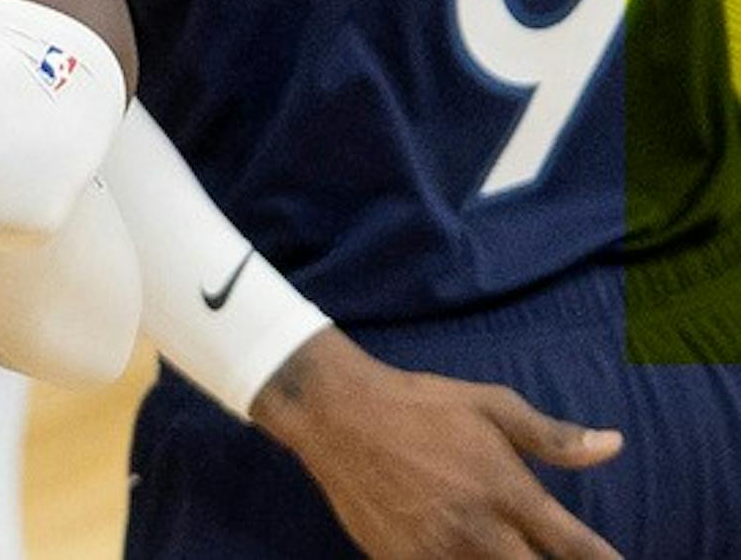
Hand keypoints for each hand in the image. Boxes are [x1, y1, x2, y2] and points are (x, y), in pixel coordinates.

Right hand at [252, 327, 623, 559]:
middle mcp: (479, 532)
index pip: (577, 549)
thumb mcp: (490, 404)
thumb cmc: (419, 404)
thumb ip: (553, 436)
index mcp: (507, 492)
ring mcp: (438, 554)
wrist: (335, 414)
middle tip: (548, 554)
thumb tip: (614, 445)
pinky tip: (468, 556)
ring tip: (507, 552)